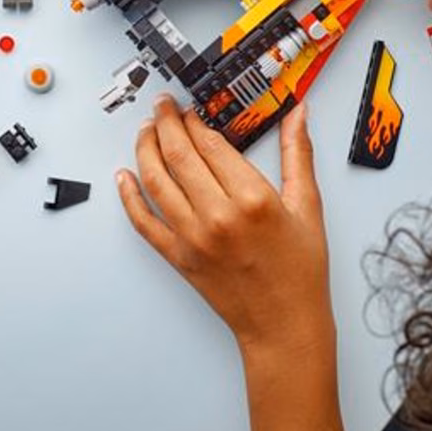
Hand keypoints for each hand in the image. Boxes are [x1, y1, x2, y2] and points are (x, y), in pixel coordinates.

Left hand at [116, 96, 332, 356]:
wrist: (284, 324)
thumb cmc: (299, 270)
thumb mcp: (307, 206)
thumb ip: (297, 154)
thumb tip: (298, 114)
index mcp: (252, 199)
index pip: (210, 144)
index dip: (195, 120)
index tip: (190, 107)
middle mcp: (218, 216)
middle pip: (178, 155)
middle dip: (165, 123)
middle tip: (161, 106)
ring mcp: (193, 237)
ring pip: (156, 181)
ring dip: (145, 149)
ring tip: (145, 131)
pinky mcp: (178, 257)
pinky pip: (144, 222)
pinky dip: (129, 196)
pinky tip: (124, 177)